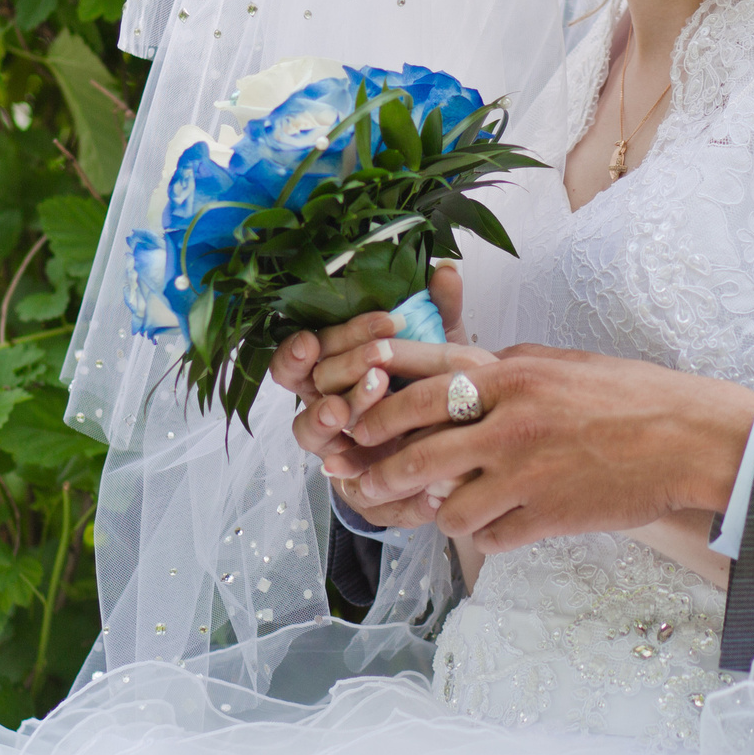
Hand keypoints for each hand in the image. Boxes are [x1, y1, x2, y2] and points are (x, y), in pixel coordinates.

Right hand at [272, 263, 480, 528]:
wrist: (451, 446)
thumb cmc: (432, 388)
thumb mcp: (439, 347)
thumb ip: (441, 312)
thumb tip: (445, 268)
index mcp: (333, 367)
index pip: (303, 352)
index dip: (303, 347)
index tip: (318, 337)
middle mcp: (325, 404)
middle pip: (309, 387)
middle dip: (339, 373)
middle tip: (374, 367)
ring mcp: (336, 446)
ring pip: (310, 433)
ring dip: (324, 419)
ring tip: (343, 412)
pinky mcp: (358, 485)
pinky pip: (353, 485)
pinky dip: (359, 476)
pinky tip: (372, 473)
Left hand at [341, 346, 753, 552]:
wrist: (688, 439)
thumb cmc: (629, 395)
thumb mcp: (560, 362)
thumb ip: (507, 367)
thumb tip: (462, 370)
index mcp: (511, 377)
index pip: (420, 392)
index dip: (378, 413)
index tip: (357, 426)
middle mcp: (510, 425)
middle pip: (419, 458)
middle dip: (383, 475)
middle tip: (367, 484)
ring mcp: (527, 476)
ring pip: (450, 510)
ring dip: (443, 512)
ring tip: (450, 508)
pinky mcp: (548, 517)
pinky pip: (491, 539)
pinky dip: (487, 536)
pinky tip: (498, 525)